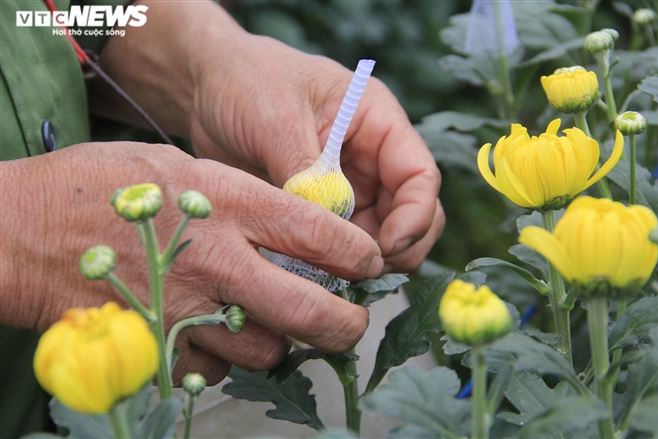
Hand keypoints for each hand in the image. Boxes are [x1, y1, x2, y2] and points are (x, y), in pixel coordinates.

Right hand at [0, 143, 379, 382]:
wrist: (22, 231)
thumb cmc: (97, 185)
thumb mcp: (176, 161)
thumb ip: (238, 194)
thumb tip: (289, 224)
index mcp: (227, 203)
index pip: (321, 232)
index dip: (360, 253)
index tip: (370, 262)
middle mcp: (217, 261)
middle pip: (312, 310)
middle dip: (348, 323)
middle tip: (353, 322)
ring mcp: (188, 311)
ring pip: (271, 351)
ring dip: (285, 342)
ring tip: (276, 323)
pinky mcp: (159, 347)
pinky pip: (220, 371)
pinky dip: (231, 359)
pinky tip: (221, 334)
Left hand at [94, 1, 443, 273]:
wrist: (207, 89)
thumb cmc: (246, 82)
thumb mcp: (277, 118)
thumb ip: (304, 170)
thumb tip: (324, 227)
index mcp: (377, 122)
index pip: (420, 176)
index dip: (415, 216)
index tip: (387, 247)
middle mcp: (371, 157)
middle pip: (410, 213)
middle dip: (397, 248)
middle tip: (363, 274)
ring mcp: (347, 185)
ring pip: (378, 235)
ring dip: (364, 261)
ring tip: (333, 279)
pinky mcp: (319, 207)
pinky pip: (339, 242)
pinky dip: (333, 263)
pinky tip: (310, 274)